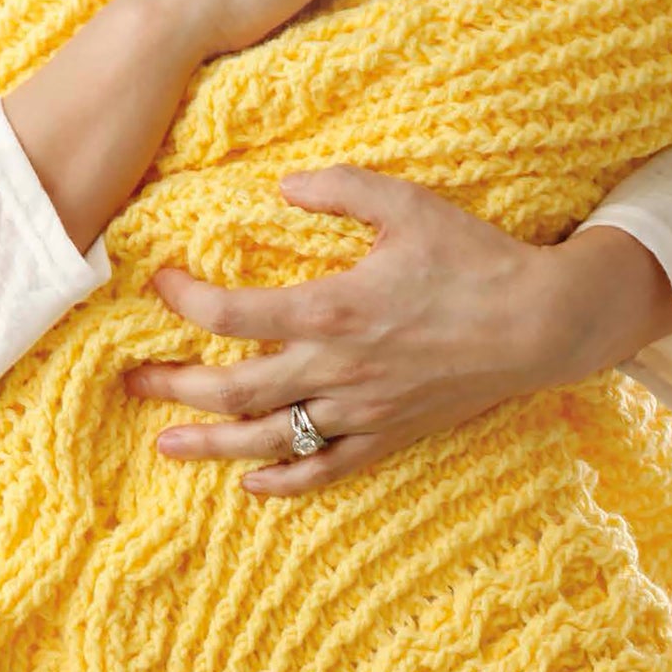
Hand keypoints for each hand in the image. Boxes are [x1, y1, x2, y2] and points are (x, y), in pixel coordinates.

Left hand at [123, 163, 568, 495]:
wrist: (541, 324)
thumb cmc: (476, 259)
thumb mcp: (409, 204)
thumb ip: (340, 189)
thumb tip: (283, 186)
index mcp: (334, 308)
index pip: (232, 316)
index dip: (184, 303)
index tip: (158, 286)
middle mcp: (338, 367)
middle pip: (234, 389)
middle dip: (174, 386)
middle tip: (130, 380)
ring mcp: (361, 409)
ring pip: (269, 439)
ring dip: (212, 444)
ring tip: (166, 444)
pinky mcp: (389, 434)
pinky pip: (327, 469)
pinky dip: (284, 481)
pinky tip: (252, 485)